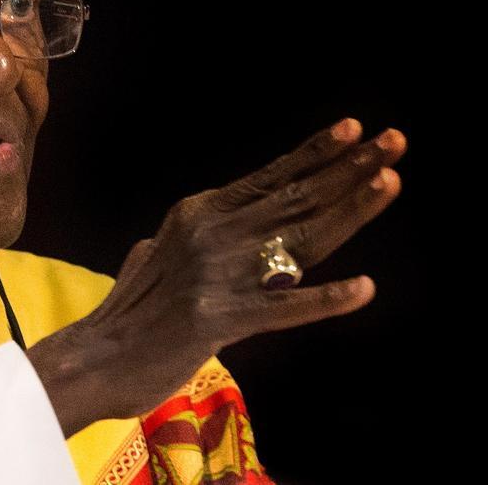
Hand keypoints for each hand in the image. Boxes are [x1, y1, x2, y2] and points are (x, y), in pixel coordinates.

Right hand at [26, 117, 405, 436]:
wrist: (93, 358)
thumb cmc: (127, 311)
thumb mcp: (156, 255)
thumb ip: (182, 238)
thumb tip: (184, 228)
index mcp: (198, 214)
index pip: (269, 178)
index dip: (315, 153)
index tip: (355, 128)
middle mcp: (210, 234)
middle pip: (293, 198)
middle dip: (348, 167)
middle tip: (394, 140)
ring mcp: (215, 275)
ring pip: (297, 240)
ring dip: (349, 210)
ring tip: (389, 182)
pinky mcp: (216, 320)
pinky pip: (282, 307)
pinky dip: (324, 298)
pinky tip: (363, 288)